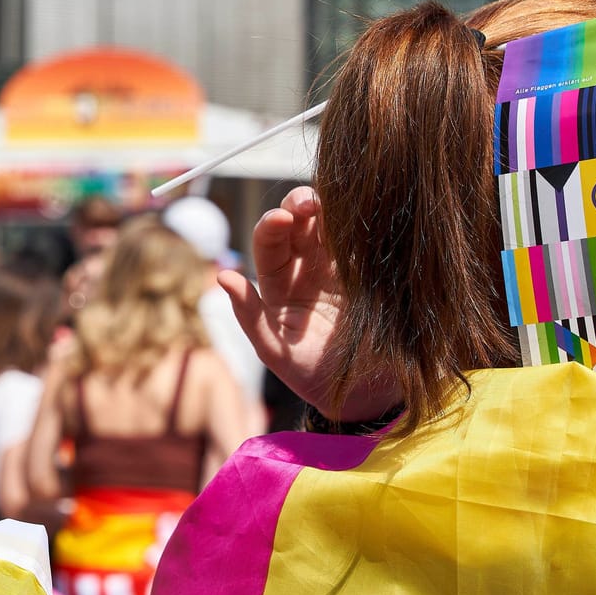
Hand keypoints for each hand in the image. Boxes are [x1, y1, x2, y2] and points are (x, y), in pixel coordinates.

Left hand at [218, 187, 394, 421]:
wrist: (366, 395)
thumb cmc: (313, 376)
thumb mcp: (276, 351)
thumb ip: (249, 316)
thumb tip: (222, 276)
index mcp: (279, 285)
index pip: (269, 245)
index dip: (271, 228)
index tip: (279, 219)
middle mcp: (307, 270)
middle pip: (300, 225)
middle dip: (299, 206)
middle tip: (307, 202)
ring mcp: (341, 268)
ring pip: (332, 226)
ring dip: (331, 208)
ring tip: (332, 199)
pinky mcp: (372, 273)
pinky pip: (364, 242)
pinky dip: (361, 224)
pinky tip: (362, 211)